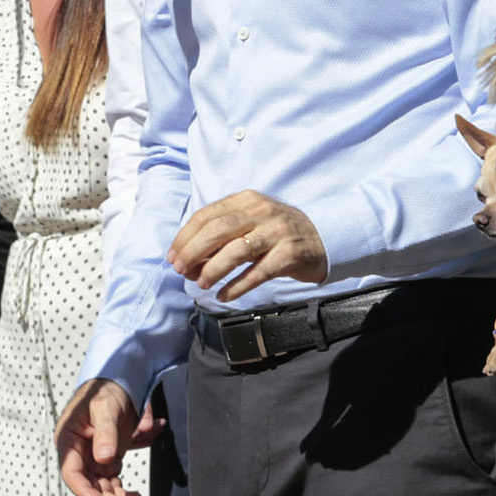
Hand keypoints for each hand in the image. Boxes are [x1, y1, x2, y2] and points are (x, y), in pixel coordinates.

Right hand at [56, 378, 145, 495]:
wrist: (116, 383)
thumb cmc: (105, 391)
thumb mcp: (105, 407)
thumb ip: (105, 432)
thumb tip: (104, 460)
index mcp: (68, 440)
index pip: (72, 473)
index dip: (85, 493)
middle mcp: (77, 454)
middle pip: (88, 486)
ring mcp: (91, 459)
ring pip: (102, 488)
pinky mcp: (105, 460)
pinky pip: (113, 482)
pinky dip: (124, 493)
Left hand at [169, 191, 327, 302]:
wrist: (323, 236)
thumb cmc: (277, 232)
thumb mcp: (251, 221)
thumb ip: (222, 234)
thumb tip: (189, 259)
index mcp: (246, 200)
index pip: (207, 215)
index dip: (185, 236)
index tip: (172, 256)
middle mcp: (261, 211)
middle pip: (218, 230)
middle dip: (193, 252)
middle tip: (181, 270)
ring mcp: (277, 232)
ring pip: (237, 250)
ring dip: (213, 269)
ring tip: (202, 284)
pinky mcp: (289, 254)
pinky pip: (258, 272)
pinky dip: (237, 286)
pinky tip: (224, 295)